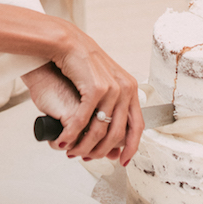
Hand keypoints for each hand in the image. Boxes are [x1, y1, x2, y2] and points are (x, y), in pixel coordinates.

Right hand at [31, 27, 141, 164]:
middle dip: (102, 151)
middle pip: (118, 133)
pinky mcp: (95, 88)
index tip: (123, 161)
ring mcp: (112, 89)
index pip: (138, 126)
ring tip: (72, 152)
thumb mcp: (105, 82)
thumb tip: (111, 129)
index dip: (131, 147)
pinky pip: (84, 120)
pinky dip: (72, 133)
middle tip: (87, 158)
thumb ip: (111, 104)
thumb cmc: (82, 63)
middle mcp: (126, 89)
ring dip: (84, 146)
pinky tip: (64, 139)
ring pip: (100, 129)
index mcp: (131, 89)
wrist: (68, 43)